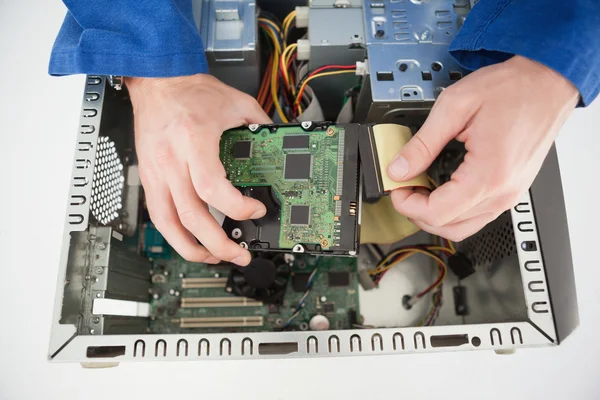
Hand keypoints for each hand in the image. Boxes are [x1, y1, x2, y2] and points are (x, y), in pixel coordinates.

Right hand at [126, 74, 270, 264]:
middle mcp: (172, 161)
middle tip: (240, 253)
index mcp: (194, 140)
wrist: (157, 82)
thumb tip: (280, 146)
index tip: (255, 210)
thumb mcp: (235, 102)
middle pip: (192, 216)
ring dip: (193, 248)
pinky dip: (174, 236)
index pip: (212, 187)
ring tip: (215, 258)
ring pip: (170, 224)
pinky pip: (158, 216)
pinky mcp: (149, 178)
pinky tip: (190, 244)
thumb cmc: (191, 91)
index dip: (236, 207)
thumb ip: (261, 125)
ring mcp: (156, 173)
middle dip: (219, 243)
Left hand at [387, 55, 578, 241]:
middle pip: (447, 227)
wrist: (547, 82)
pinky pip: (476, 216)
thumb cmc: (512, 88)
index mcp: (488, 175)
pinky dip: (453, 210)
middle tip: (404, 186)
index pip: (437, 213)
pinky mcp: (511, 191)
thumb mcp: (455, 106)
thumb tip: (399, 169)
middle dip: (417, 211)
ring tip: (419, 187)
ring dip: (434, 215)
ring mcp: (509, 195)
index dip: (407, 204)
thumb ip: (422, 143)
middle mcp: (503, 192)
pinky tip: (440, 187)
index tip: (395, 187)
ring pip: (462, 228)